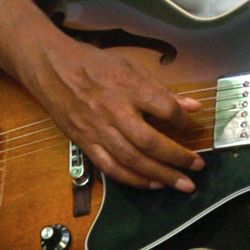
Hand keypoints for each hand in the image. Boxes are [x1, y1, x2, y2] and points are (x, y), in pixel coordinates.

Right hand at [30, 37, 204, 192]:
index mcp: (128, 87)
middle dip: (177, 158)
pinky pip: (111, 168)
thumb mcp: (131, 68)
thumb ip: (163, 91)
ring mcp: (97, 130)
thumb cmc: (94, 66)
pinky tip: (151, 183)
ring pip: (132, 161)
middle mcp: (114, 111)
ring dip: (159, 175)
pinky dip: (133, 179)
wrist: (53, 69)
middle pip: (150, 142)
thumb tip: (193, 107)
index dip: (181, 120)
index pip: (164, 109)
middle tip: (197, 168)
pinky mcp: (85, 143)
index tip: (187, 125)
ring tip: (180, 184)